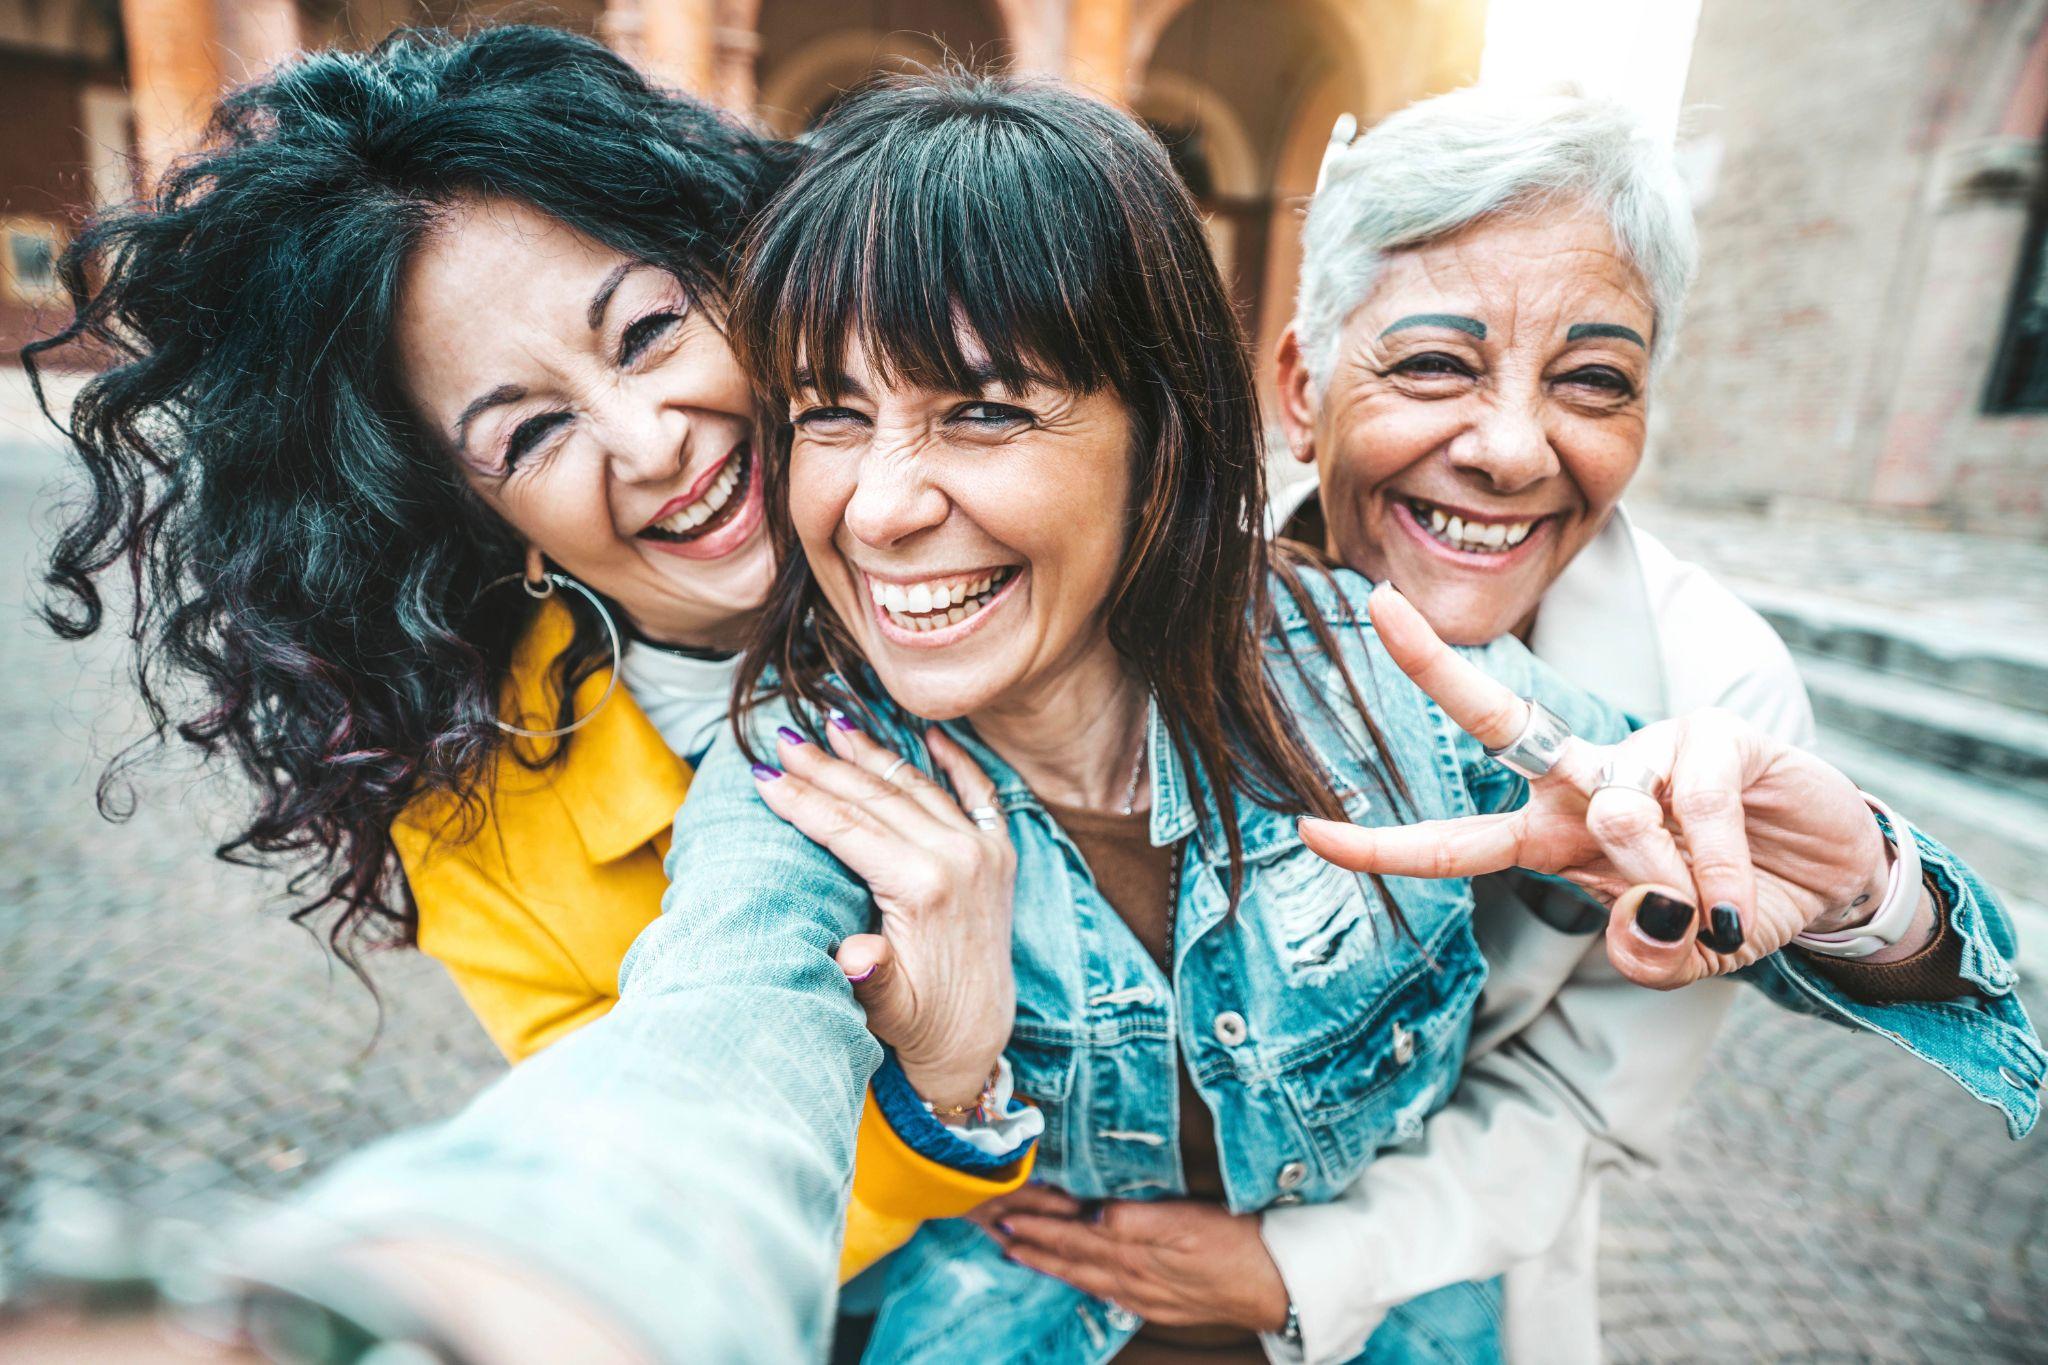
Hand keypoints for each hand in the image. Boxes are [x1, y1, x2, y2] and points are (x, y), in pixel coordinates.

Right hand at [754, 718, 1015, 1106]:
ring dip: (872, 754)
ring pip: (916, 786)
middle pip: (876, 797)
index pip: (847, 827)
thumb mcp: (887, 1005)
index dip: (800, 800)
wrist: (976, 1034)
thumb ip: (871, 975)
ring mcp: (984, 849)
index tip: (762, 775)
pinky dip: (954, 760)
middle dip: (824, 766)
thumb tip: (855, 955)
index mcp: (923, 886)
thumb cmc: (919, 1020)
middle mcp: (958, 856)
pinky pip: (979, 791)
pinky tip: (929, 736)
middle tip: (783, 738)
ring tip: (833, 725)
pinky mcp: (1000, 853)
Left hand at [970, 1187, 1289, 1333]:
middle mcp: (1132, 1278)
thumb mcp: (1190, 1222)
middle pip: (1072, 1259)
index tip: (1007, 1214)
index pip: (1073, 1236)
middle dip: (1034, 1246)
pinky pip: (1108, 1292)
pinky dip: (1083, 1282)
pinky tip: (1077, 1279)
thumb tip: (1094, 1213)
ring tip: (1022, 1254)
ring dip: (1051, 1265)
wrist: (1276, 1287)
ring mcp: (1145, 1295)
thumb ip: (1138, 1219)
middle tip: (999, 1232)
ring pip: (1085, 1278)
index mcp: (1135, 1253)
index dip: (1039, 1226)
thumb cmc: (1239, 1245)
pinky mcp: (1161, 1302)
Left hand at [1299, 584, 1899, 988]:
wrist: (1830, 878)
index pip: (1457, 841)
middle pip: (1500, 723)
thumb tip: (1642, 922)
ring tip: (1709, 909)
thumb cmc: (1731, 903)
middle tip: (1378, 605)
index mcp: (1556, 835)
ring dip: (1658, 877)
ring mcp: (1651, 748)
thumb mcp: (1684, 955)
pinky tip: (1737, 889)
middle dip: (1435, 667)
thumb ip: (1651, 956)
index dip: (1385, 845)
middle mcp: (1589, 780)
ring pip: (1612, 812)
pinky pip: (1693, 806)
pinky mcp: (1716, 734)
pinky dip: (1715, 864)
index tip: (1309, 831)